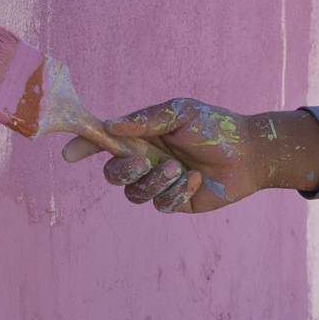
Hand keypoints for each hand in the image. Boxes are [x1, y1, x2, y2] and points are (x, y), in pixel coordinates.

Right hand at [64, 98, 318, 216]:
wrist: (250, 154)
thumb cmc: (215, 126)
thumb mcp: (181, 113)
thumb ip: (146, 120)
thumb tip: (110, 126)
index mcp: (142, 136)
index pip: (104, 141)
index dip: (84, 147)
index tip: (68, 154)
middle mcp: (146, 159)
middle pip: (112, 174)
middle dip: (122, 171)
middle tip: (145, 161)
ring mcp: (159, 182)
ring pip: (134, 194)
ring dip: (154, 183)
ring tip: (179, 170)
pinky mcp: (176, 201)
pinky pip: (161, 206)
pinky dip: (177, 193)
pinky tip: (196, 181)